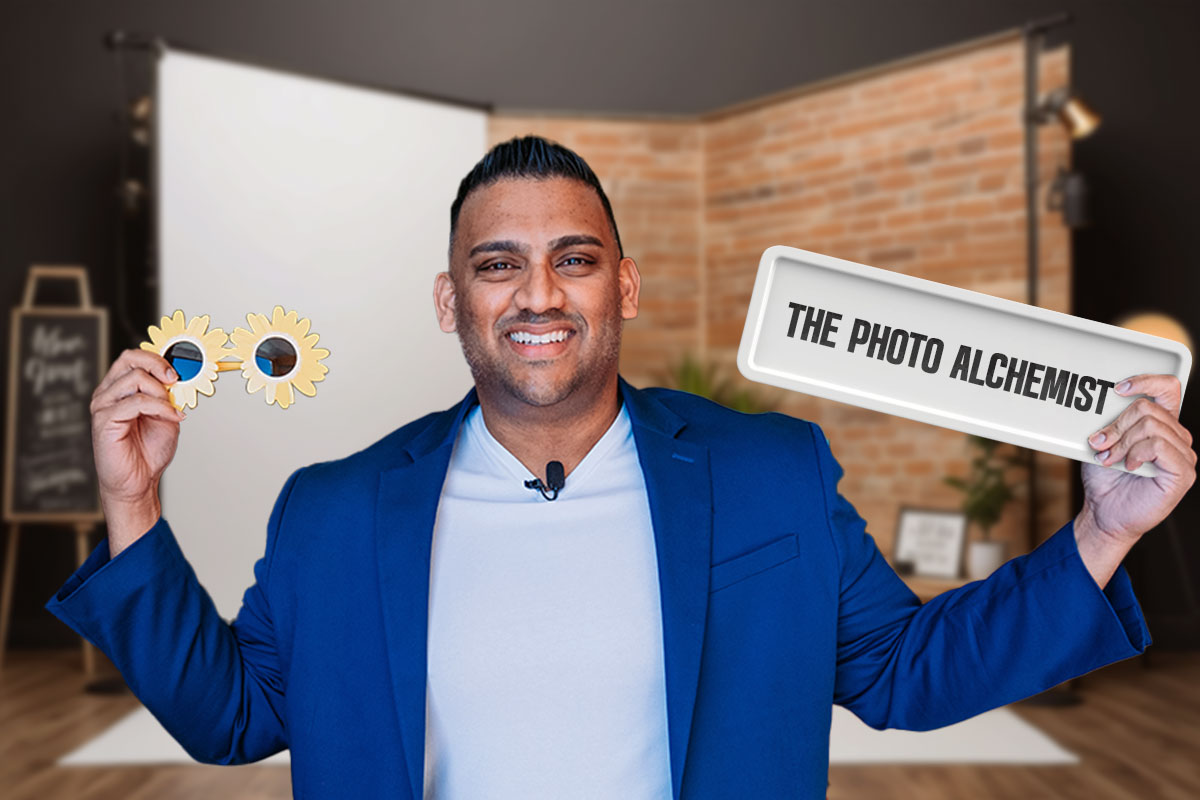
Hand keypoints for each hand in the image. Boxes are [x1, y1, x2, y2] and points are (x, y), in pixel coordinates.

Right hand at [90, 349, 185, 553]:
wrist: (138, 481)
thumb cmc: (148, 451)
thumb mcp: (166, 415)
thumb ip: (168, 395)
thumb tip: (178, 376)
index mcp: (119, 389)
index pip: (132, 358)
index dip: (157, 358)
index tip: (178, 372)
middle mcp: (107, 393)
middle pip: (129, 359)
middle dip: (158, 365)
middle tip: (175, 380)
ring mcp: (102, 406)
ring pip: (135, 379)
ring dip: (161, 393)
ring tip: (171, 411)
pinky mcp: (104, 420)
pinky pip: (136, 402)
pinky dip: (160, 407)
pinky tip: (171, 418)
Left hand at [1074, 375, 1195, 582]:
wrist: (1104, 513)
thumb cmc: (1105, 478)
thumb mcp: (1103, 442)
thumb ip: (1108, 422)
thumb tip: (1099, 402)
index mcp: (1161, 424)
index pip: (1168, 388)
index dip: (1146, 380)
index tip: (1117, 388)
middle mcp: (1176, 436)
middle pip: (1147, 408)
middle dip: (1116, 425)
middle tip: (1099, 444)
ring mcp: (1183, 454)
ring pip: (1150, 426)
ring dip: (1121, 442)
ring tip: (1108, 459)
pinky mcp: (1183, 472)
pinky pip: (1158, 445)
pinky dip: (1135, 453)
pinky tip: (1128, 466)